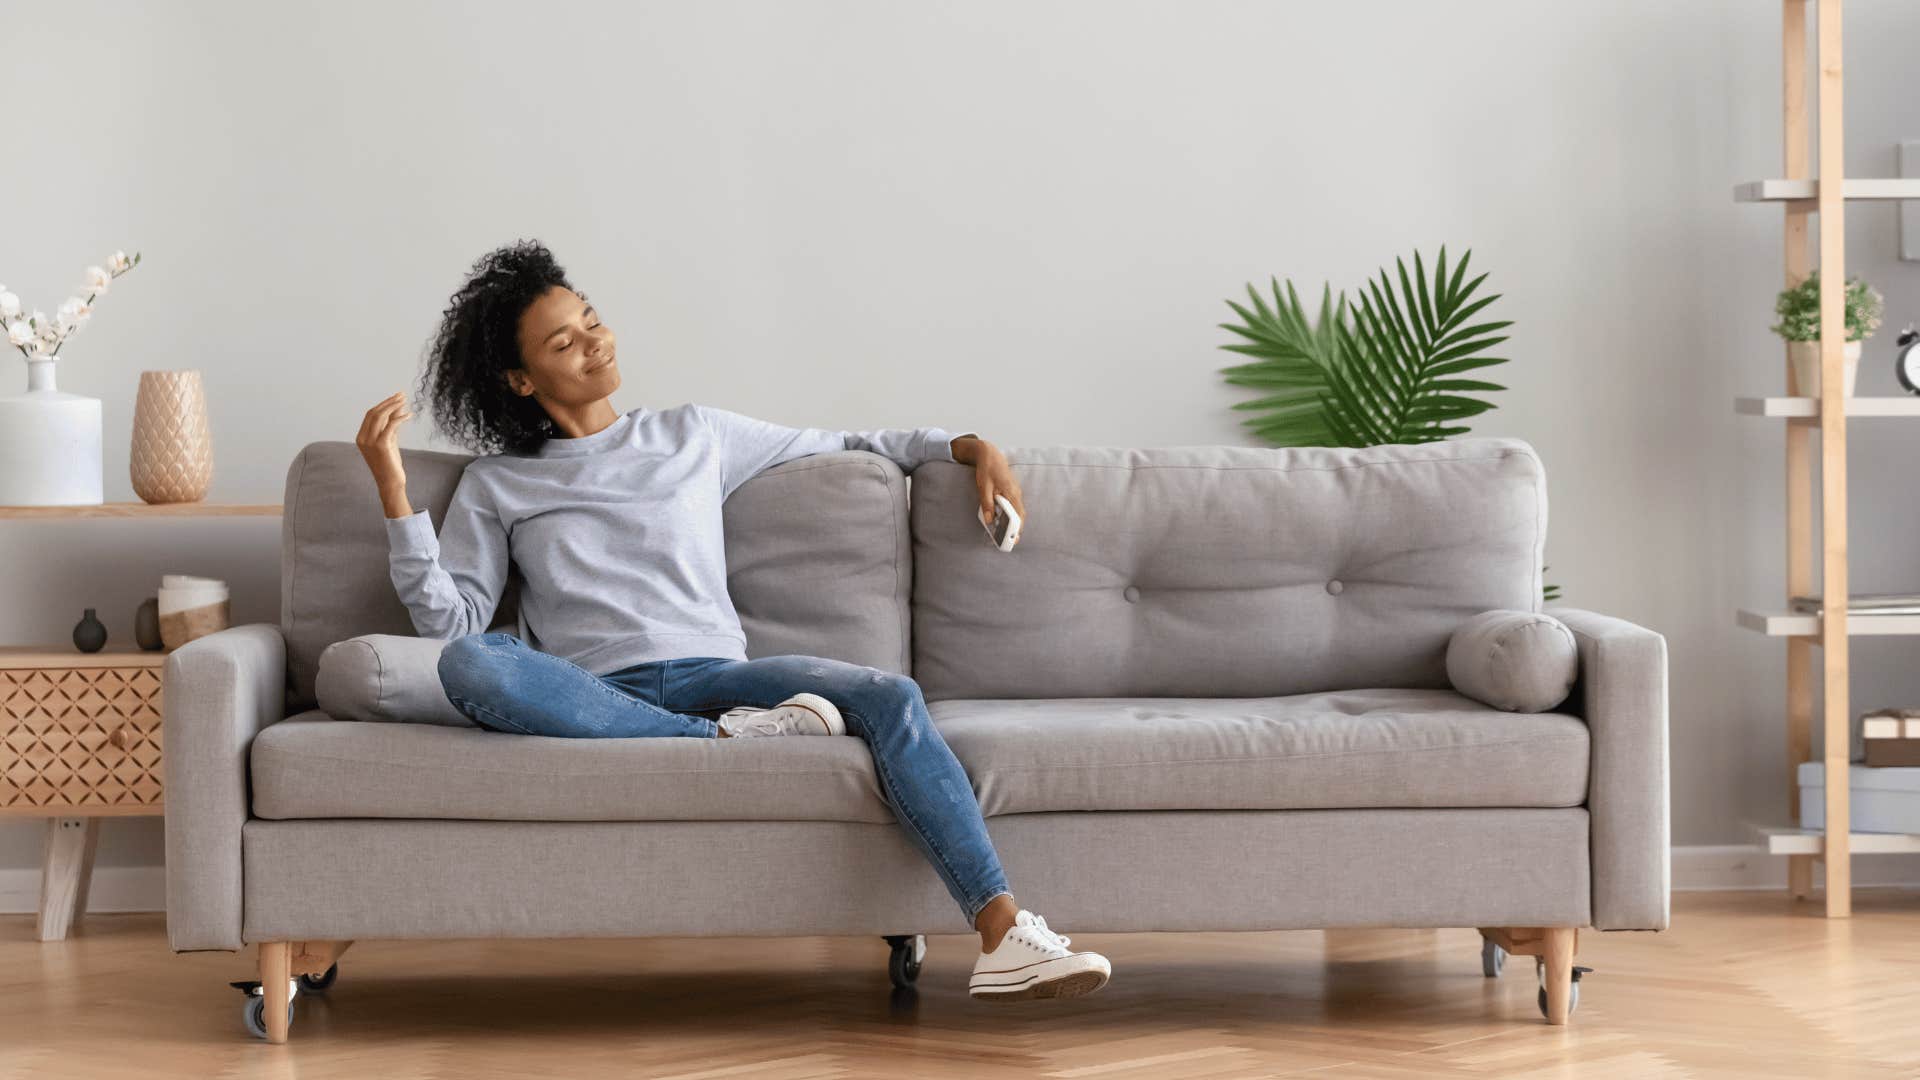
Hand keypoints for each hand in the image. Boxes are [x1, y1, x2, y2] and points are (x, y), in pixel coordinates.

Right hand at [356, 392, 414, 513]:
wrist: (390, 483)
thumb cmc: (390, 464)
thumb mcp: (389, 441)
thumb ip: (391, 426)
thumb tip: (397, 408)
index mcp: (361, 437)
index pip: (370, 415)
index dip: (383, 403)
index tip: (395, 397)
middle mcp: (363, 438)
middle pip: (374, 413)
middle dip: (388, 402)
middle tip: (401, 395)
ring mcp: (370, 442)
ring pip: (380, 416)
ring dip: (393, 406)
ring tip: (405, 400)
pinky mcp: (381, 445)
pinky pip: (391, 425)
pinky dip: (400, 417)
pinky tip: (408, 414)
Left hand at [964, 439, 1024, 536]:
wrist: (990, 455)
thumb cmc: (987, 469)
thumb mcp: (984, 487)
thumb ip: (987, 504)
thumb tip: (990, 520)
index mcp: (1011, 492)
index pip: (1018, 514)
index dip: (1018, 528)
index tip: (1014, 538)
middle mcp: (1016, 493)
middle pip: (1020, 515)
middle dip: (1017, 529)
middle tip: (1011, 542)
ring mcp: (1016, 492)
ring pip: (1018, 511)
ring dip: (1015, 523)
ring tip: (1007, 535)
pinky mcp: (1012, 492)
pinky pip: (1014, 506)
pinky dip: (1012, 516)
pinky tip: (1004, 522)